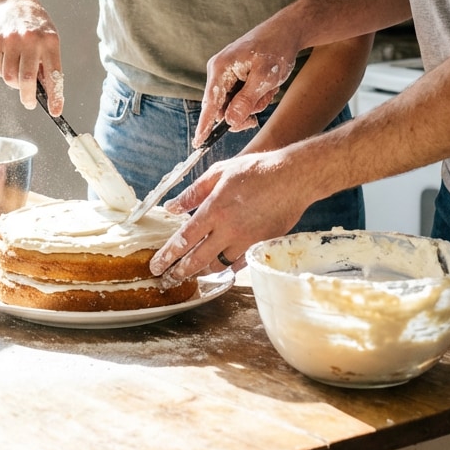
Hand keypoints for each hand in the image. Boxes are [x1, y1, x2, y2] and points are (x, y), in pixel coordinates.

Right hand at [0, 0, 62, 111]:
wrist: (14, 2)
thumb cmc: (36, 26)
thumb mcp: (50, 39)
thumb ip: (48, 63)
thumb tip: (45, 91)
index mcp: (50, 42)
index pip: (54, 74)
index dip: (55, 96)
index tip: (55, 111)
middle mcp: (31, 40)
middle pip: (27, 79)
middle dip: (28, 97)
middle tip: (29, 102)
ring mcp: (11, 40)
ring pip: (9, 76)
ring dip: (13, 82)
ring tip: (18, 73)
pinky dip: (2, 71)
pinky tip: (7, 61)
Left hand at [148, 148, 310, 280]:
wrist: (293, 177)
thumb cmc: (256, 170)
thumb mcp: (219, 173)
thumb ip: (193, 192)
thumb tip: (171, 207)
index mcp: (213, 210)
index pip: (183, 240)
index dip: (167, 256)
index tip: (156, 266)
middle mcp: (228, 230)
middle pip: (197, 260)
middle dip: (179, 272)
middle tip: (168, 279)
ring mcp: (246, 240)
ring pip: (218, 265)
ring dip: (203, 270)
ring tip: (193, 271)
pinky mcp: (261, 245)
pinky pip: (239, 263)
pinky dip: (226, 267)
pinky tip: (220, 266)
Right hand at [194, 15, 303, 144]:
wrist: (286, 31)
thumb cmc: (276, 50)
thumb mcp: (264, 78)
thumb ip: (246, 101)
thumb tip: (229, 122)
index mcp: (220, 69)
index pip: (210, 103)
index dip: (204, 125)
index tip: (197, 143)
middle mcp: (218, 71)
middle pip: (223, 107)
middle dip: (244, 110)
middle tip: (263, 101)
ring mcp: (225, 73)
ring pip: (233, 103)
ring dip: (253, 102)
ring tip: (269, 87)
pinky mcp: (234, 75)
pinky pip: (240, 96)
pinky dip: (255, 96)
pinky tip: (267, 85)